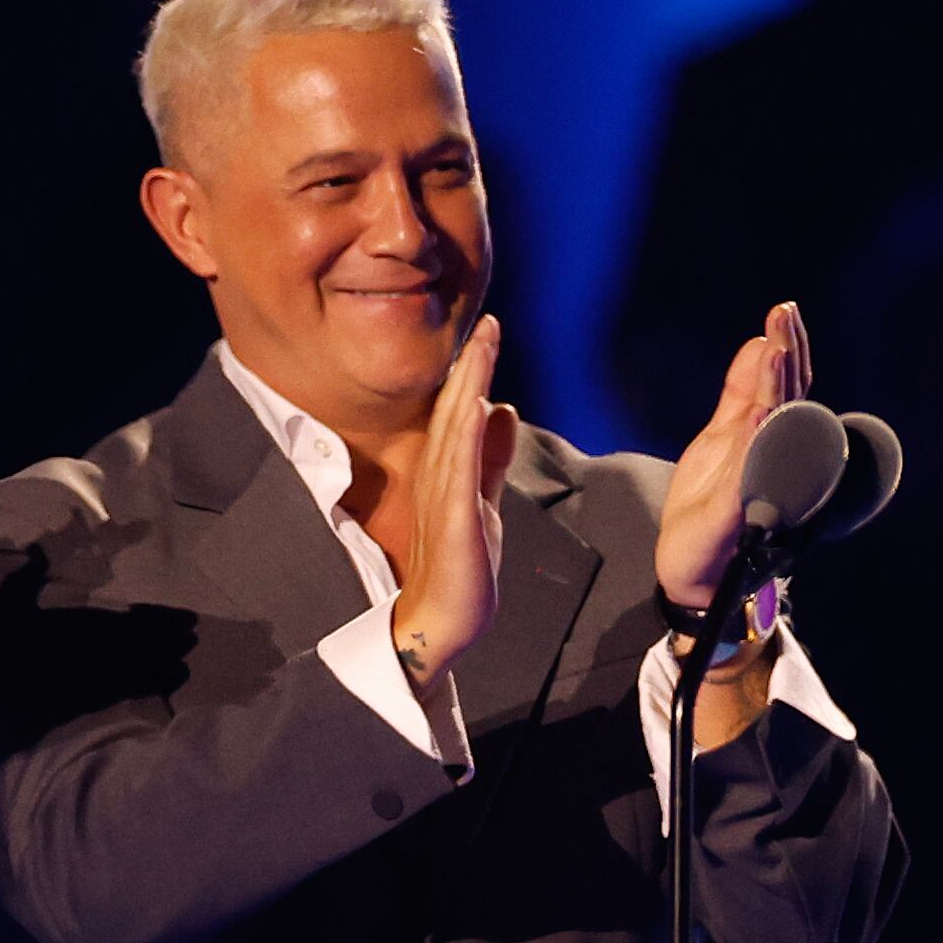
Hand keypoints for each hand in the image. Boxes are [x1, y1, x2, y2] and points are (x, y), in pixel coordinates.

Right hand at [389, 316, 515, 691]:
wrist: (445, 618)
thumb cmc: (462, 564)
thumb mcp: (484, 500)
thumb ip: (493, 458)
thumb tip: (502, 410)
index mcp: (447, 471)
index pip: (461, 411)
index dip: (474, 371)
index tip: (489, 330)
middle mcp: (439, 477)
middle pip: (455, 411)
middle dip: (472, 367)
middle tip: (487, 323)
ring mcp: (444, 498)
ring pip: (456, 432)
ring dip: (468, 389)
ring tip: (482, 350)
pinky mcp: (454, 522)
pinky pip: (460, 473)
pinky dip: (469, 439)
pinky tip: (478, 409)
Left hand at [657, 301, 810, 610]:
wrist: (696, 573)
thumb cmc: (710, 509)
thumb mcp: (720, 439)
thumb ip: (741, 394)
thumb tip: (759, 341)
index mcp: (767, 438)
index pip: (785, 385)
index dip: (787, 347)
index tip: (784, 310)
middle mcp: (774, 459)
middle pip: (787, 400)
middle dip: (786, 356)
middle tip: (785, 316)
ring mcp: (761, 486)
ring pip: (774, 430)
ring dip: (777, 390)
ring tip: (777, 350)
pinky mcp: (738, 513)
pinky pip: (752, 474)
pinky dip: (758, 443)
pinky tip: (760, 413)